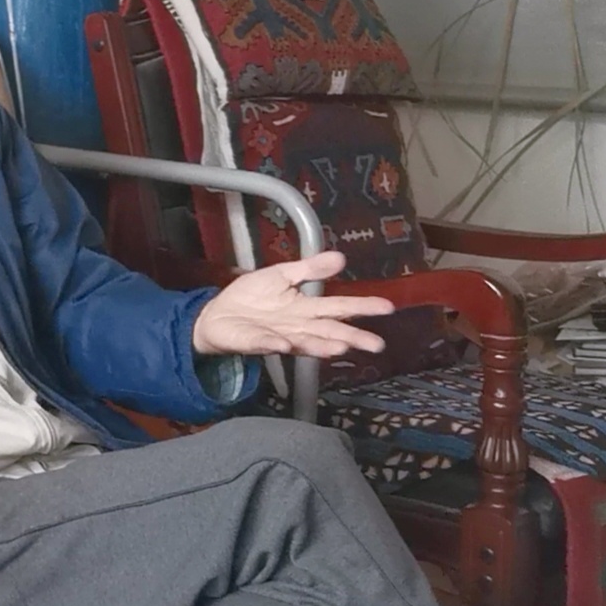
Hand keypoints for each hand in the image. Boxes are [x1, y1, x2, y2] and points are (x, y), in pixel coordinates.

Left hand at [191, 251, 393, 357]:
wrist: (218, 314)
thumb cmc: (252, 297)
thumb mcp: (281, 275)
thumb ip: (309, 269)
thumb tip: (341, 257)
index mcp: (305, 308)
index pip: (339, 307)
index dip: (362, 307)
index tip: (387, 306)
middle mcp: (298, 326)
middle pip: (329, 331)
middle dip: (352, 337)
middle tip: (377, 343)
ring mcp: (279, 336)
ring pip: (305, 342)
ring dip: (321, 345)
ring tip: (341, 347)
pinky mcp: (256, 342)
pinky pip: (267, 343)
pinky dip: (275, 343)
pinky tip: (285, 344)